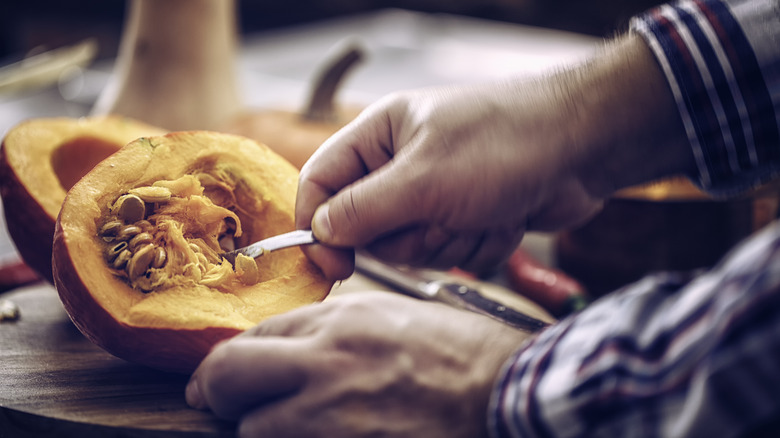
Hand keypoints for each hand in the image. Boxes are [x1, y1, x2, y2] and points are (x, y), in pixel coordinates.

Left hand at [186, 291, 530, 437]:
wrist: (507, 396)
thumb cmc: (458, 355)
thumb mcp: (390, 318)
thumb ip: (330, 328)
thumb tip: (281, 349)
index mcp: (340, 323)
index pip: (255, 337)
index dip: (229, 361)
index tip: (219, 377)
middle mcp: (328, 364)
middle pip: (230, 376)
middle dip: (217, 390)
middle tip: (214, 400)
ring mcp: (333, 418)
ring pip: (254, 430)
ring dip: (260, 428)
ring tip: (286, 424)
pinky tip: (313, 434)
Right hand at [296, 35, 692, 279]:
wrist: (585, 148)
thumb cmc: (504, 144)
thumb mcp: (424, 180)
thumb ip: (364, 210)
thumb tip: (321, 232)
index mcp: (380, 136)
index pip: (322, 182)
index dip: (318, 225)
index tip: (333, 265)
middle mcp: (401, 165)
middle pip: (367, 228)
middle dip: (409, 235)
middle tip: (441, 215)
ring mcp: (436, 192)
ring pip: (412, 248)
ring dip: (450, 239)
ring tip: (482, 209)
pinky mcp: (467, 216)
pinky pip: (451, 253)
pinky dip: (479, 243)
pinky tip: (504, 215)